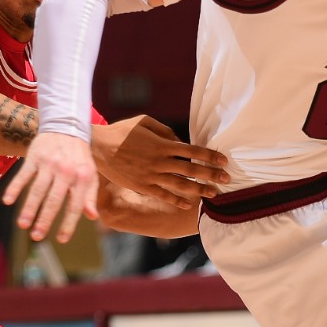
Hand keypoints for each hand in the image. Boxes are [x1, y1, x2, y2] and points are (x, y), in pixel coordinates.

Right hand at [4, 131, 97, 242]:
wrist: (66, 127)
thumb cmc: (79, 157)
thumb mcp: (90, 175)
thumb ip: (89, 196)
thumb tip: (92, 216)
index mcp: (81, 178)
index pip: (75, 205)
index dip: (68, 223)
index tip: (61, 239)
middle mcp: (66, 171)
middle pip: (54, 200)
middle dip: (45, 220)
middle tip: (37, 237)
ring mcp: (49, 164)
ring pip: (37, 190)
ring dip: (29, 208)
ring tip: (22, 225)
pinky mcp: (34, 157)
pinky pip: (23, 175)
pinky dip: (15, 188)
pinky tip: (8, 201)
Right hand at [90, 116, 228, 208]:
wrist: (99, 148)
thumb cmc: (122, 131)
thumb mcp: (145, 122)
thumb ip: (165, 131)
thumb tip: (181, 141)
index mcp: (162, 144)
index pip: (193, 151)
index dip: (210, 156)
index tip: (224, 161)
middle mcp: (159, 161)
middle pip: (191, 170)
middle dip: (211, 175)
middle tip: (227, 179)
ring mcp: (151, 175)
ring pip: (180, 185)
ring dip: (199, 190)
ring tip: (214, 194)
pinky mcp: (142, 186)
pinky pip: (163, 194)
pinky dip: (176, 200)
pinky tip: (188, 204)